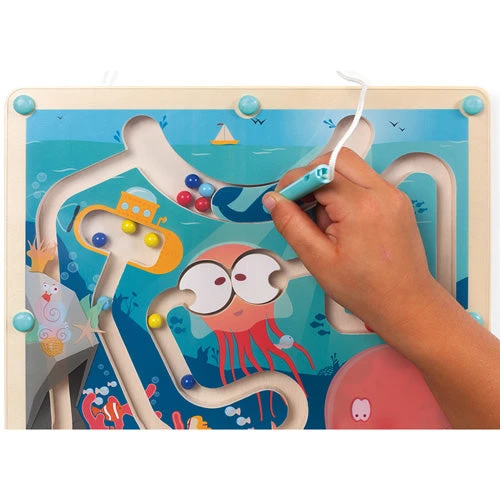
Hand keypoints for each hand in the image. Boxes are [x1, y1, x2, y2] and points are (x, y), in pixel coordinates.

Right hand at [263, 148, 440, 334]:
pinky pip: (364, 181)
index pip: (318, 173)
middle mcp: (381, 192)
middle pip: (337, 158)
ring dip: (328, 183)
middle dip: (311, 176)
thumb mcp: (317, 260)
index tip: (282, 200)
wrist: (405, 303)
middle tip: (299, 204)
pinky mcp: (397, 201)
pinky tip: (340, 221)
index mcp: (360, 206)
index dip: (293, 183)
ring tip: (324, 220)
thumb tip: (273, 200)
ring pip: (351, 167)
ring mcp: (393, 195)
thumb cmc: (365, 288)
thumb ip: (291, 225)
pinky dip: (346, 192)